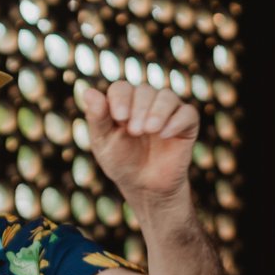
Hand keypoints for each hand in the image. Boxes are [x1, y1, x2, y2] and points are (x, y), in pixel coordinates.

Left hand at [82, 80, 197, 202]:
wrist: (145, 186)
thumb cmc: (121, 161)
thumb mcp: (103, 142)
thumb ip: (97, 118)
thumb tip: (87, 91)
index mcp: (124, 103)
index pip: (122, 88)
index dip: (121, 99)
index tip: (120, 118)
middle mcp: (147, 102)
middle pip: (145, 90)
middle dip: (139, 108)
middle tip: (134, 131)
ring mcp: (168, 112)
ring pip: (167, 97)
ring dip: (158, 111)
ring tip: (150, 130)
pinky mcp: (186, 124)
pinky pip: (188, 113)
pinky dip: (177, 120)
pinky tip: (166, 134)